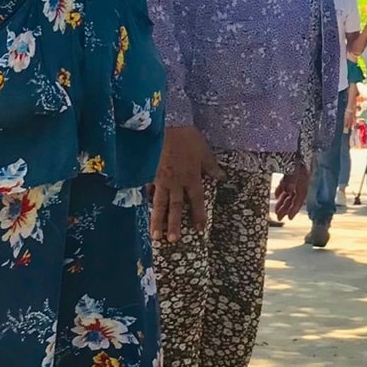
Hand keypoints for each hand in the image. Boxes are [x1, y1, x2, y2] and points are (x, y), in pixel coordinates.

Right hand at [151, 124, 219, 243]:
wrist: (167, 126)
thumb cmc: (188, 138)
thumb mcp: (204, 152)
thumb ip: (212, 167)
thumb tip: (222, 177)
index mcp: (191, 178)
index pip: (196, 201)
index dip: (198, 215)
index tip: (199, 229)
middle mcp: (176, 183)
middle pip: (176, 207)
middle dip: (174, 225)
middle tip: (172, 240)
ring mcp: (160, 180)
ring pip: (159, 203)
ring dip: (158, 220)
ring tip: (155, 235)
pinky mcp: (149, 174)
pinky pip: (147, 189)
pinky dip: (146, 199)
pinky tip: (144, 208)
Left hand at [274, 161, 308, 219]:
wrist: (300, 144)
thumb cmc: (298, 156)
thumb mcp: (294, 167)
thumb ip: (291, 180)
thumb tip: (289, 191)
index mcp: (303, 181)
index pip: (300, 198)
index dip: (294, 209)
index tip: (289, 218)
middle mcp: (300, 181)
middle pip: (293, 198)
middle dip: (286, 208)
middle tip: (279, 217)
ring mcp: (295, 176)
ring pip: (289, 192)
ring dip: (283, 202)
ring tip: (277, 210)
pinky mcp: (290, 171)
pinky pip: (286, 184)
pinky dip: (281, 191)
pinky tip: (277, 195)